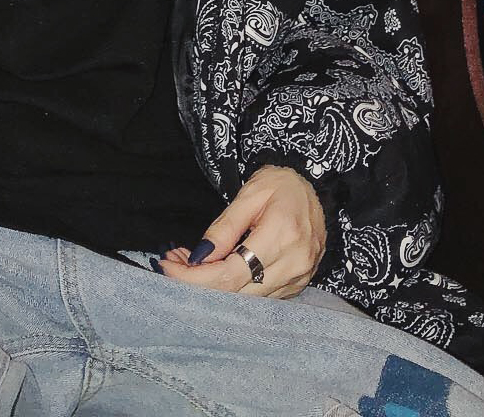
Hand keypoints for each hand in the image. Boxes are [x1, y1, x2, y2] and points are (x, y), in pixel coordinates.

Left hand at [152, 165, 325, 298]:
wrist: (316, 188)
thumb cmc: (281, 184)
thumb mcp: (249, 194)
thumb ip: (224, 227)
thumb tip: (198, 257)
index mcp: (282, 236)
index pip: (231, 273)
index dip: (194, 276)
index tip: (167, 265)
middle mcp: (294, 264)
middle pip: (237, 291)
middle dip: (198, 282)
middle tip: (173, 262)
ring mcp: (299, 278)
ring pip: (248, 298)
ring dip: (214, 286)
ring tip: (191, 263)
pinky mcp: (298, 284)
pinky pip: (260, 295)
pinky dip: (235, 287)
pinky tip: (217, 269)